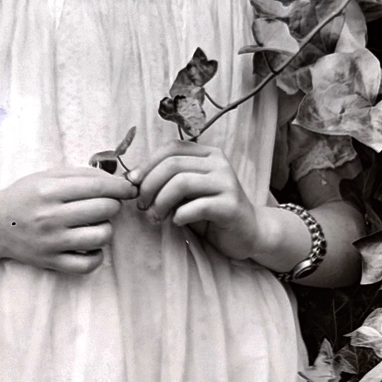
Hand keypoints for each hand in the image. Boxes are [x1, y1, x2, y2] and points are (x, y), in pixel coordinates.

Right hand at [0, 168, 135, 274]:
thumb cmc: (26, 196)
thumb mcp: (48, 176)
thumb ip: (82, 175)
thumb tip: (118, 181)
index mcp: (50, 190)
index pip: (99, 187)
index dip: (121, 188)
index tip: (129, 189)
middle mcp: (51, 216)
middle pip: (104, 210)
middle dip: (111, 205)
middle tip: (103, 205)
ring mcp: (52, 242)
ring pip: (101, 236)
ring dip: (106, 229)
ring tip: (96, 225)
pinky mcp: (51, 261)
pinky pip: (88, 264)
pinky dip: (97, 256)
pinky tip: (91, 246)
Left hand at [133, 143, 261, 259]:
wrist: (249, 233)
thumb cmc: (212, 213)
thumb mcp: (187, 193)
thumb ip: (167, 181)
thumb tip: (132, 179)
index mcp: (208, 154)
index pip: (171, 148)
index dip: (147, 164)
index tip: (133, 183)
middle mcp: (219, 163)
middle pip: (172, 165)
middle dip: (149, 186)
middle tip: (142, 205)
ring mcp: (227, 183)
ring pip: (181, 183)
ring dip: (161, 202)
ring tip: (156, 217)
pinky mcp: (231, 205)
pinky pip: (197, 206)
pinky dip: (180, 215)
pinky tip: (177, 222)